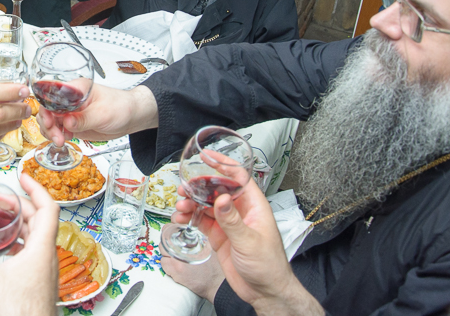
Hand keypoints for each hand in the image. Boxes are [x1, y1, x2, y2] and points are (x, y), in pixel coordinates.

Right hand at [0, 173, 58, 315]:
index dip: (36, 188)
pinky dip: (20, 243)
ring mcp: (44, 272)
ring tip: (1, 219)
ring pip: (37, 238)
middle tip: (3, 198)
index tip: (23, 176)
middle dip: (22, 205)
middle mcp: (47, 258)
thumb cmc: (19, 315)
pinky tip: (5, 250)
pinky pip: (32, 254)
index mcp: (42, 250)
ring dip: (21, 224)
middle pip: (40, 220)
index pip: (48, 208)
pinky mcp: (37, 284)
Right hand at [37, 84, 157, 145]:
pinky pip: (58, 129)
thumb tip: (67, 122)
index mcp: (76, 89)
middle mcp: (70, 100)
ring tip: (60, 140)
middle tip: (56, 136)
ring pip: (50, 121)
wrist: (131, 118)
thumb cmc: (121, 107)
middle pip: (47, 109)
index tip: (49, 121)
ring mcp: (71, 112)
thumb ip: (84, 118)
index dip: (46, 108)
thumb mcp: (103, 113)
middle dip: (48, 124)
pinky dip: (57, 136)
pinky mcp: (73, 123)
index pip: (52, 94)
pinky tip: (64, 139)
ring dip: (51, 132)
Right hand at [171, 179, 322, 315]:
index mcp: (254, 206)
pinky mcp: (219, 235)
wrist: (264, 292)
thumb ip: (233, 220)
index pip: (238, 178)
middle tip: (184, 188)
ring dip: (191, 203)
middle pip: (217, 190)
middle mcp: (240, 211)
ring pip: (206, 205)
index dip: (223, 165)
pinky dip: (190, 218)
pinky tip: (182, 219)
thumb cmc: (269, 266)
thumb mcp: (250, 242)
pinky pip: (201, 221)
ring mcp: (228, 223)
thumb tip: (221, 199)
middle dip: (199, 187)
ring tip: (180, 207)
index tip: (208, 157)